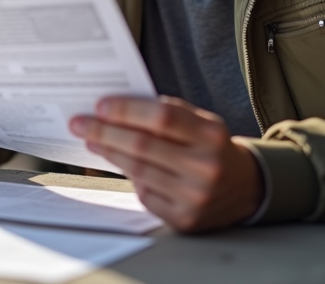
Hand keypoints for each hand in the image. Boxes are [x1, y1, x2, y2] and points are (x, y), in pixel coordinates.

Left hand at [70, 95, 263, 232]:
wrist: (244, 189)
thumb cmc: (211, 147)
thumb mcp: (202, 123)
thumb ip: (168, 113)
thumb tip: (117, 107)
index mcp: (211, 135)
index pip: (162, 117)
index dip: (128, 110)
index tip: (100, 105)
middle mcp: (206, 166)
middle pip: (143, 145)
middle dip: (105, 131)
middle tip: (79, 123)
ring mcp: (195, 196)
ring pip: (138, 170)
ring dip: (109, 152)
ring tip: (91, 140)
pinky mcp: (185, 219)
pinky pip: (144, 194)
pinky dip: (130, 177)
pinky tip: (118, 163)